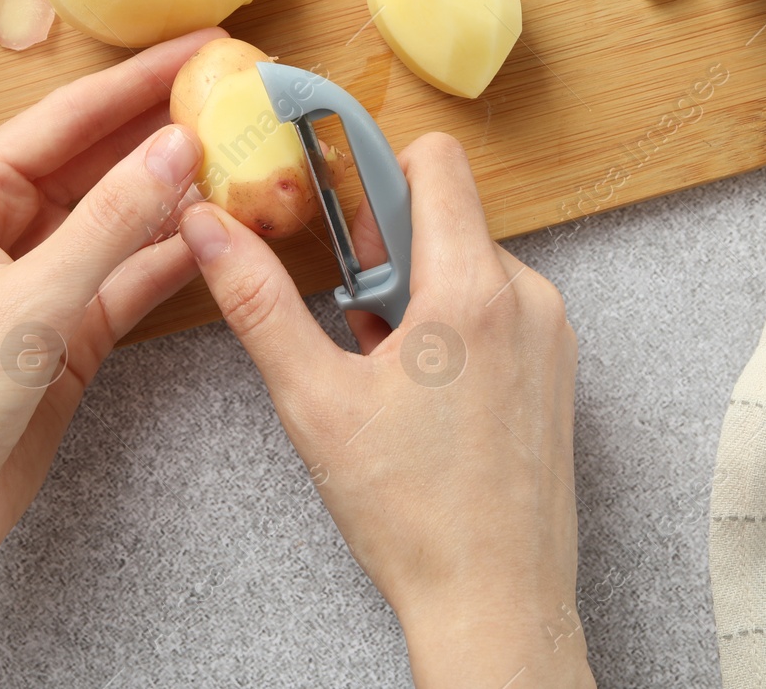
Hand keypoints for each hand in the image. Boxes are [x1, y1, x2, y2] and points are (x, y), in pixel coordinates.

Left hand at [0, 29, 218, 593]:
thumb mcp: (34, 299)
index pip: (70, 116)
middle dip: (164, 127)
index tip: (208, 44)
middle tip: (241, 92)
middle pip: (97, 159)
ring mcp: (36, 277)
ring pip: (119, 218)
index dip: (141, 77)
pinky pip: (126, 276)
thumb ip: (113, 220)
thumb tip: (180, 144)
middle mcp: (1, 224)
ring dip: (177, 192)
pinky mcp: (63, 330)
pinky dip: (171, 257)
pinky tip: (222, 233)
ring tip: (249, 154)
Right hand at [177, 134, 591, 688]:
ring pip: (471, 265)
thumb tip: (208, 230)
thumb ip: (257, 300)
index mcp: (473, 290)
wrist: (495, 604)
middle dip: (389, 251)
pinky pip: (499, 310)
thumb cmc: (413, 514)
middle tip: (350, 317)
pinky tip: (419, 390)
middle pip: (448, 217)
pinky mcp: (556, 371)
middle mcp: (529, 299)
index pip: (436, 161)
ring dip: (419, 292)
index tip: (337, 215)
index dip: (375, 172)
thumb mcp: (314, 400)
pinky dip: (453, 327)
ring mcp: (551, 336)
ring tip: (384, 366)